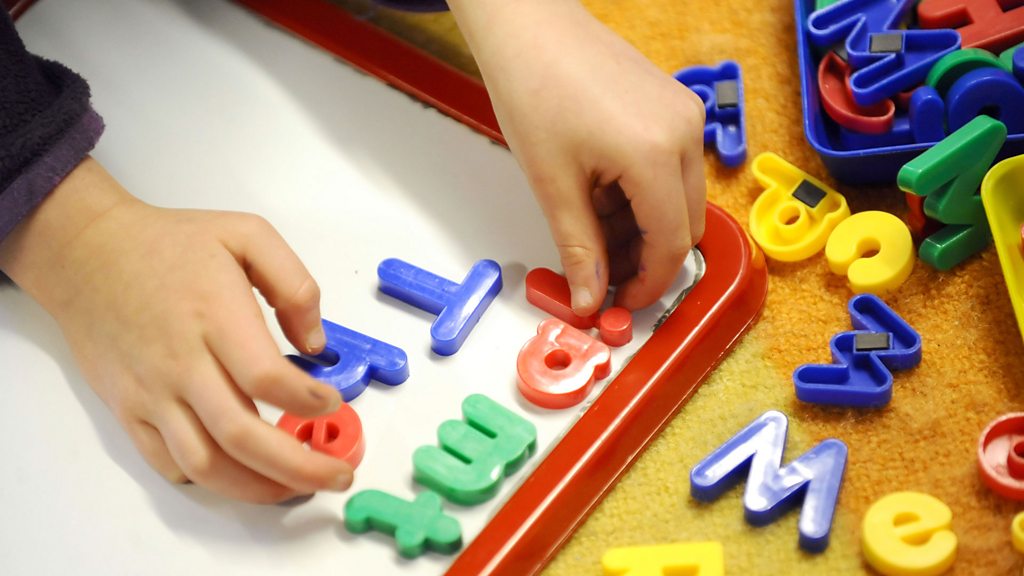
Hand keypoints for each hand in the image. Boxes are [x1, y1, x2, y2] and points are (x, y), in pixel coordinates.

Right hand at [0, 158, 350, 502]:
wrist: (88, 254)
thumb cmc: (170, 244)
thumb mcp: (246, 234)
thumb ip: (294, 284)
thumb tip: (315, 343)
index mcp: (215, 316)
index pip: (265, 378)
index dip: (307, 401)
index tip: (332, 403)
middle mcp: (181, 363)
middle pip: (241, 435)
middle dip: (299, 466)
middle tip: (338, 474)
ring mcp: (152, 393)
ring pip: (206, 464)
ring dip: (258, 487)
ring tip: (297, 487)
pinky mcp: (130, 410)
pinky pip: (169, 463)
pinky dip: (209, 480)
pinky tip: (242, 475)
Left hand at [449, 0, 706, 315]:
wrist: (529, 27)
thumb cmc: (534, 87)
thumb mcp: (552, 184)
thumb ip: (579, 248)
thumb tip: (590, 298)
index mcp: (655, 154)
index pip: (671, 243)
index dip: (647, 284)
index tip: (620, 302)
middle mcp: (684, 132)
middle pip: (685, 224)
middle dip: (646, 257)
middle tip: (601, 271)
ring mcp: (683, 115)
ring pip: (680, 198)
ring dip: (643, 226)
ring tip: (590, 226)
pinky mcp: (674, 105)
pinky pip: (672, 167)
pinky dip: (643, 193)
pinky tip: (602, 192)